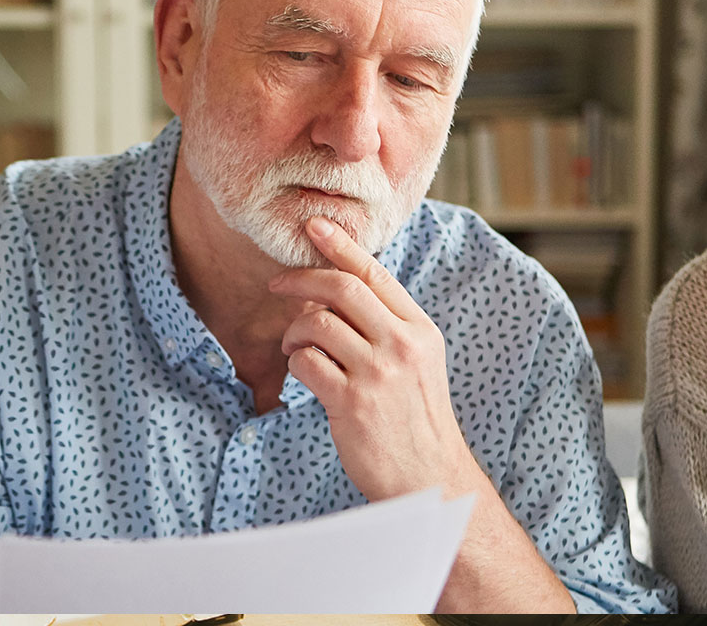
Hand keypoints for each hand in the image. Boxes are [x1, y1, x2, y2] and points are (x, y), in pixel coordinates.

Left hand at [267, 216, 485, 500]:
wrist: (430, 479)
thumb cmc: (414, 419)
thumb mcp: (416, 363)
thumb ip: (385, 325)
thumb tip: (334, 287)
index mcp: (419, 330)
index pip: (375, 274)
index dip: (340, 246)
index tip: (313, 226)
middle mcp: (402, 346)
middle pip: (341, 288)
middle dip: (300, 279)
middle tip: (276, 283)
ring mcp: (378, 374)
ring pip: (316, 324)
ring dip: (293, 331)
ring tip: (295, 346)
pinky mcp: (352, 403)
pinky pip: (305, 363)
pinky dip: (295, 363)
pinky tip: (304, 374)